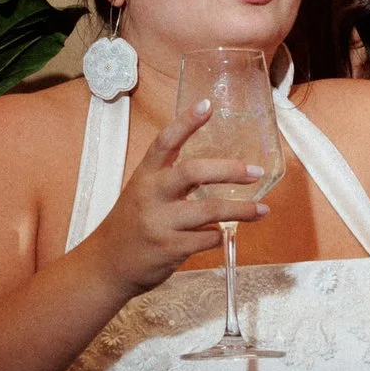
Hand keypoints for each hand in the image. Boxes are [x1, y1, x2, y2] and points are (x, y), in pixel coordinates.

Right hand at [78, 98, 268, 297]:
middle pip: (193, 172)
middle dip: (229, 169)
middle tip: (255, 171)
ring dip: (241, 210)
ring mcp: (159, 223)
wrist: (107, 265)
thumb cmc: (132, 224)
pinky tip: (226, 233)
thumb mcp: (143, 192)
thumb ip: (172, 179)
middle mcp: (151, 195)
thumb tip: (218, 170)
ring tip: (262, 209)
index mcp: (145, 175)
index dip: (186, 122)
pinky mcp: (169, 249)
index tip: (208, 105)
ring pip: (209, 210)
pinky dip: (221, 235)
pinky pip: (206, 239)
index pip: (165, 141)